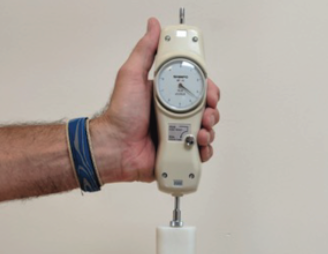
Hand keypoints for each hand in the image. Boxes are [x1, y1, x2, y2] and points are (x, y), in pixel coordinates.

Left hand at [91, 17, 219, 183]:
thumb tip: (153, 26)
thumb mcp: (131, 75)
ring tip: (200, 133)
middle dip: (211, 112)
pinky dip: (204, 151)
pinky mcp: (178, 153)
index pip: (196, 88)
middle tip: (206, 115)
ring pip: (205, 131)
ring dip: (209, 131)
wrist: (115, 147)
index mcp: (167, 96)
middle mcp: (174, 115)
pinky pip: (199, 153)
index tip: (209, 93)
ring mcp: (177, 135)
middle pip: (206, 110)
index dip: (208, 90)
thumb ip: (145, 50)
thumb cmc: (120, 115)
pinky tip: (198, 147)